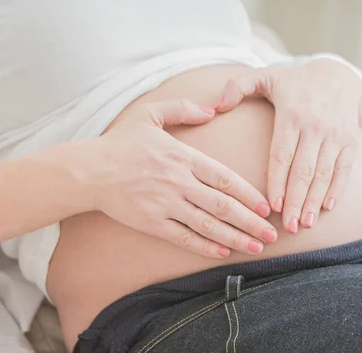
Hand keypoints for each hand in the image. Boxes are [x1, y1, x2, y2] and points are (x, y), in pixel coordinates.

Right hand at [75, 99, 276, 257]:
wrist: (89, 170)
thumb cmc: (121, 142)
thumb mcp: (150, 113)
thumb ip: (183, 109)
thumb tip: (212, 109)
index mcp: (182, 156)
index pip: (224, 178)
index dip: (249, 194)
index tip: (266, 206)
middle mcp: (178, 182)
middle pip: (222, 206)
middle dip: (250, 221)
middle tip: (272, 234)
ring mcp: (165, 204)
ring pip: (207, 225)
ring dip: (235, 238)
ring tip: (256, 247)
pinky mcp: (151, 222)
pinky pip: (184, 237)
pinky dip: (205, 246)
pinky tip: (223, 252)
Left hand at [215, 59, 361, 232]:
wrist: (337, 75)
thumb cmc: (293, 82)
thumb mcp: (264, 76)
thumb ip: (237, 87)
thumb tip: (215, 106)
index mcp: (291, 114)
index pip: (282, 154)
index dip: (277, 182)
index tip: (271, 206)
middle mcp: (315, 126)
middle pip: (303, 170)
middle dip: (295, 201)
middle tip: (287, 227)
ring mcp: (335, 134)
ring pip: (324, 173)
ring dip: (315, 201)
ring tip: (305, 224)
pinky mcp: (351, 141)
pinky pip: (344, 169)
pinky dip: (337, 189)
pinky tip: (327, 208)